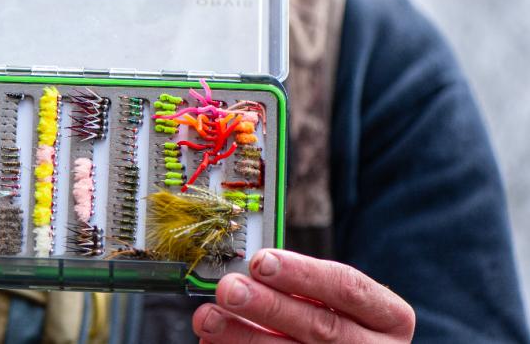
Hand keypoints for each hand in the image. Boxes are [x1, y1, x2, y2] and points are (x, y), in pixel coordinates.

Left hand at [193, 249, 414, 342]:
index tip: (260, 260)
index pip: (348, 288)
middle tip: (228, 289)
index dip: (302, 273)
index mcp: (388, 318)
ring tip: (209, 318)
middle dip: (267, 306)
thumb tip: (248, 273)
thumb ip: (300, 286)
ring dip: (245, 337)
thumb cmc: (340, 322)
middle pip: (319, 327)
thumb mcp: (336, 301)